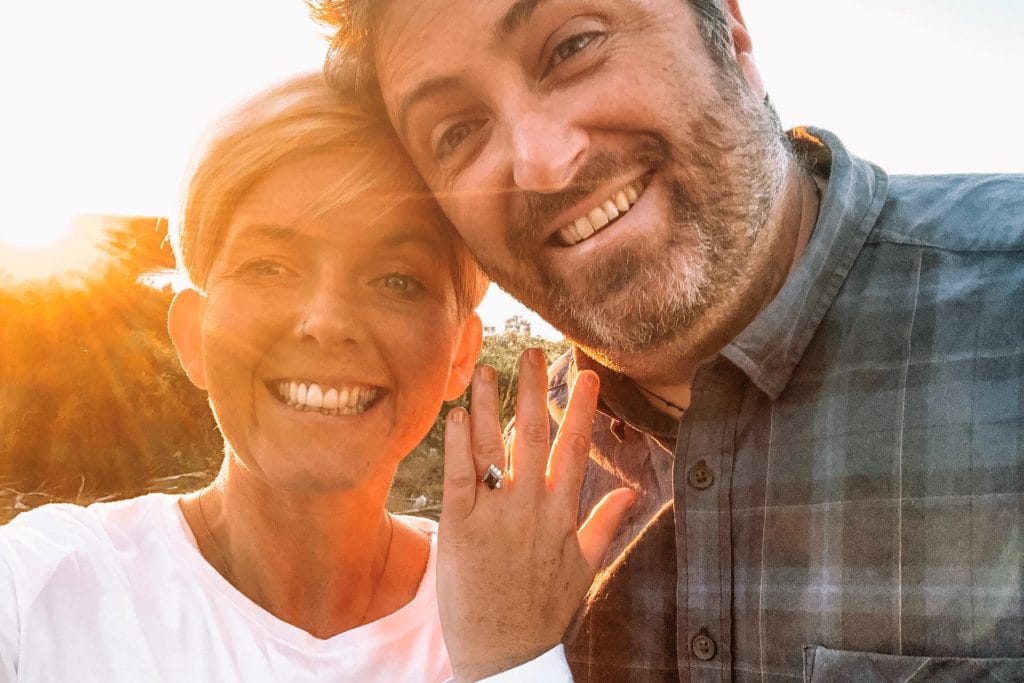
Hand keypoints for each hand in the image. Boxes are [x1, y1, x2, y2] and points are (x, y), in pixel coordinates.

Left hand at [438, 347, 635, 680]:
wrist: (505, 656)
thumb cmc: (542, 613)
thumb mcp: (583, 569)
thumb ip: (605, 525)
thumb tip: (631, 492)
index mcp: (562, 514)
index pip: (575, 449)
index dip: (581, 408)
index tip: (587, 374)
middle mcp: (531, 507)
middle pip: (533, 436)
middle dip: (535, 390)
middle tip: (534, 352)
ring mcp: (494, 515)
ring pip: (492, 447)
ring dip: (488, 404)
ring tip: (485, 366)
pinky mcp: (459, 528)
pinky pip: (459, 477)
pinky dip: (457, 443)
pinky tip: (455, 413)